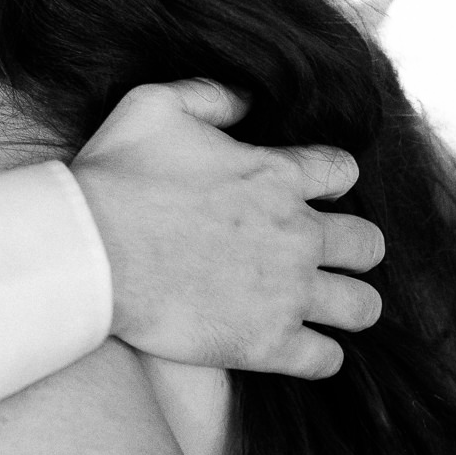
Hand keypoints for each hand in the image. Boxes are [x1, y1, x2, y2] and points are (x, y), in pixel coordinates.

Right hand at [71, 79, 384, 378]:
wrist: (87, 252)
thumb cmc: (114, 177)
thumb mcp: (154, 105)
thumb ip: (211, 95)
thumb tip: (247, 99)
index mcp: (277, 175)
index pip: (343, 173)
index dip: (329, 180)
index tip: (306, 193)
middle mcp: (296, 234)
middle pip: (368, 244)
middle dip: (350, 248)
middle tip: (313, 254)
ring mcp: (287, 293)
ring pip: (362, 307)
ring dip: (345, 304)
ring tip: (316, 305)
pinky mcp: (266, 344)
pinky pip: (326, 360)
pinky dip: (316, 355)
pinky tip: (291, 345)